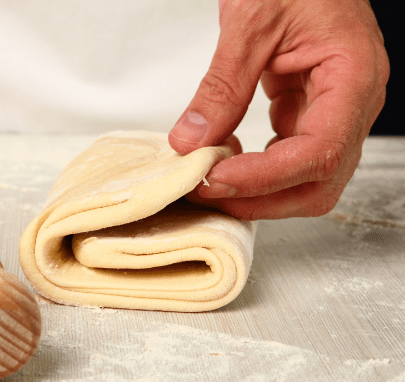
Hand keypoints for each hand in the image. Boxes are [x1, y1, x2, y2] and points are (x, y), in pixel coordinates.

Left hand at [168, 0, 388, 219]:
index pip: (320, 150)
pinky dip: (256, 168)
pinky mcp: (310, 110)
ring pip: (305, 178)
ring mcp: (334, 110)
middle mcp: (353, 102)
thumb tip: (191, 141)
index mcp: (352, 75)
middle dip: (261, 198)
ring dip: (257, 191)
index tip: (216, 179)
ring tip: (208, 180)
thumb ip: (222, 86)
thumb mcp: (249, 22)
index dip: (267, 177)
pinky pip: (289, 156)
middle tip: (205, 192)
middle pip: (319, 182)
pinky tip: (225, 158)